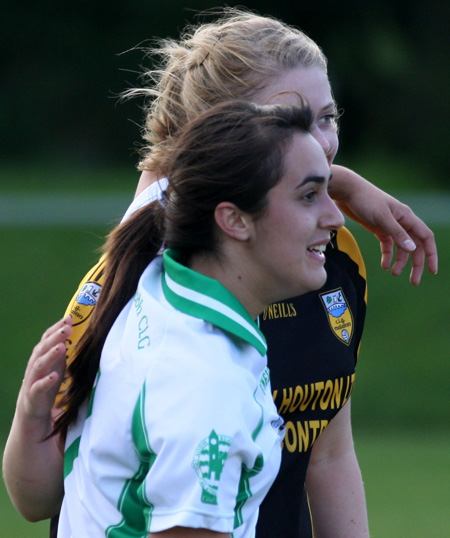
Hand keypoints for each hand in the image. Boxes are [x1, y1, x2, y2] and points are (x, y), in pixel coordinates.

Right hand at [20, 316, 72, 418]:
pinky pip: (39, 386)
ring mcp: (33, 379)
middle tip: (67, 328)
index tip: (69, 318)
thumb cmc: (47, 380)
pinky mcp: (34, 394)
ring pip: (40, 364)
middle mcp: (35, 364)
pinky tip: (55, 376)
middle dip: (55, 337)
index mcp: (41, 355)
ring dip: (50, 355)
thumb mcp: (56, 362)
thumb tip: (74, 330)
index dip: (57, 328)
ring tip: (62, 347)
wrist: (33, 407)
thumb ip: (62, 348)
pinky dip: (46, 380)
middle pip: (43, 348)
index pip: (47, 338)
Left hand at [330, 166, 437, 284]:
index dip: (431, 254)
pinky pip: (388, 245)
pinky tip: (384, 266)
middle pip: (415, 246)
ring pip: (401, 247)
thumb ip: (397, 233)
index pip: (426, 237)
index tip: (432, 271)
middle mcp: (401, 221)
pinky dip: (387, 256)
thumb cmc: (365, 200)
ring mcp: (390, 225)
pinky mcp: (378, 228)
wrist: (346, 192)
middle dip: (416, 264)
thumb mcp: (381, 217)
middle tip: (413, 281)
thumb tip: (413, 249)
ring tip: (393, 273)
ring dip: (400, 262)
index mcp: (407, 217)